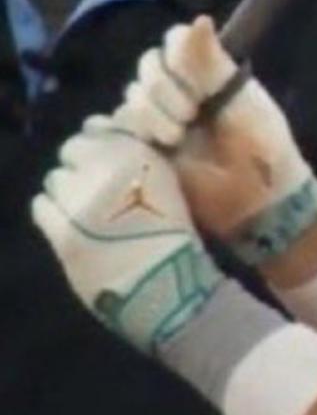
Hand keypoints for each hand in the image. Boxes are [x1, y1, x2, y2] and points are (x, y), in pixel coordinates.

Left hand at [31, 117, 221, 353]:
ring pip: (54, 179)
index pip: (96, 129)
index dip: (99, 147)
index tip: (107, 164)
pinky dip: (51, 210)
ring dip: (66, 190)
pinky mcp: (62, 231)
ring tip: (83, 209)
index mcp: (138, 153)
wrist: (168, 284)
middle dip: (80, 166)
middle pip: (72, 151)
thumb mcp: (168, 182)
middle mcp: (107, 169)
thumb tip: (109, 138)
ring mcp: (81, 200)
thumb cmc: (177, 235)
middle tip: (94, 189)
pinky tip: (68, 223)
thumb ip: (139, 157)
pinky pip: (41, 206)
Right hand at [115, 16, 316, 265]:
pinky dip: (133, 129)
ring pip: (133, 96)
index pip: (174, 43)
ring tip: (179, 138)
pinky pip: (120, 125)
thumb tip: (199, 18)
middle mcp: (181, 92)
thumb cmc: (261, 145)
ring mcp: (161, 119)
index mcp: (208, 75)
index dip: (177, 56)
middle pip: (148, 66)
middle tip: (192, 114)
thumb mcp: (242, 98)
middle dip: (166, 88)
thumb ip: (213, 62)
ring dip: (154, 114)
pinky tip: (157, 143)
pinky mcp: (146, 148)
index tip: (196, 81)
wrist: (257, 198)